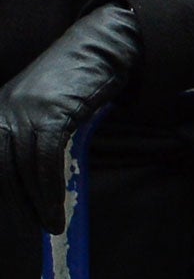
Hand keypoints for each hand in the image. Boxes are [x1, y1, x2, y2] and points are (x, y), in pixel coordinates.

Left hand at [0, 5, 140, 231]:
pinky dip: (50, 185)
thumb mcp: (47, 110)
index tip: (19, 214)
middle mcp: (5, 108)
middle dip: (17, 201)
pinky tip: (58, 204)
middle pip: (2, 164)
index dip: (6, 189)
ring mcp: (26, 108)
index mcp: (1, 109)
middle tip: (37, 226)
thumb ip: (37, 136)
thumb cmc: (78, 84)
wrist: (98, 52)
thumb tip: (41, 176)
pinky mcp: (51, 112)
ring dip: (38, 201)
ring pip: (23, 165)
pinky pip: (46, 157)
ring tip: (52, 225)